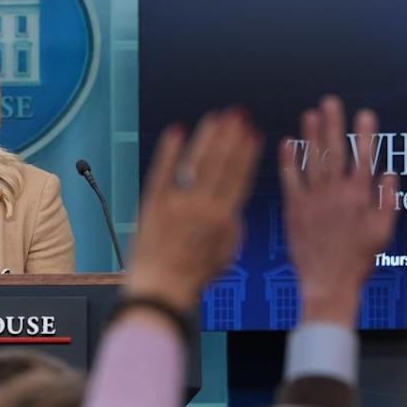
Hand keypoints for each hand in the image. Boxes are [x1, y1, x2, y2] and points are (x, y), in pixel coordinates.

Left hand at [127, 109, 263, 311]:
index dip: (247, 153)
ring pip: (195, 163)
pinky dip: (170, 151)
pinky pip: (162, 172)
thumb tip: (234, 208)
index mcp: (222, 221)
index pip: (239, 178)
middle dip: (231, 136)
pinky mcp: (152, 205)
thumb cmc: (191, 279)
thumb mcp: (225, 257)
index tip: (254, 133)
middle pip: (220, 164)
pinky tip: (178, 131)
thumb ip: (233, 229)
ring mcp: (175, 205)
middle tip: (238, 114)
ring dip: (207, 137)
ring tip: (216, 117)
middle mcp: (200, 208)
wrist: (159, 292)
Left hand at [279, 96, 398, 324]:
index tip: (364, 114)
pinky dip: (288, 162)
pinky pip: (290, 181)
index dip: (365, 134)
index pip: (364, 158)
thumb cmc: (358, 262)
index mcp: (361, 198)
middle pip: (336, 152)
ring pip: (312, 161)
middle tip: (329, 102)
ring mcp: (314, 201)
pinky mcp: (295, 211)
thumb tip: (389, 173)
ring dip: (311, 136)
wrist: (329, 284)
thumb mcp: (383, 233)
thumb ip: (388, 201)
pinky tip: (287, 143)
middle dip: (333, 124)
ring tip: (309, 114)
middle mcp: (337, 195)